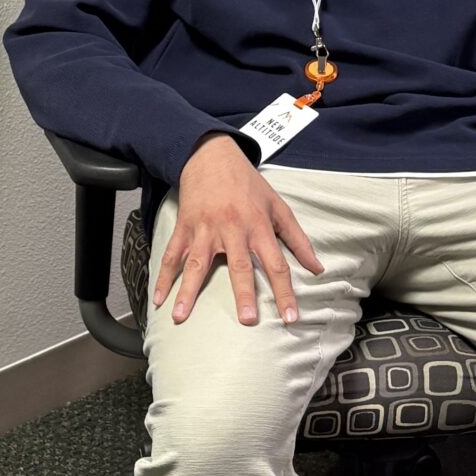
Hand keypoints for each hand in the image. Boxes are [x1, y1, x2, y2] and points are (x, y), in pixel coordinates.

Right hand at [156, 133, 324, 326]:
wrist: (211, 155)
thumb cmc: (247, 183)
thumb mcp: (278, 206)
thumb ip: (297, 239)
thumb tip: (317, 268)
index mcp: (258, 226)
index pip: (276, 264)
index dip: (285, 292)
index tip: (290, 317)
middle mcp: (232, 229)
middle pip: (239, 266)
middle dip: (243, 294)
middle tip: (246, 320)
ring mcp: (204, 229)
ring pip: (196, 264)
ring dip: (187, 292)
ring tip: (180, 317)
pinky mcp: (184, 228)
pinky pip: (172, 255)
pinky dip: (162, 276)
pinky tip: (157, 298)